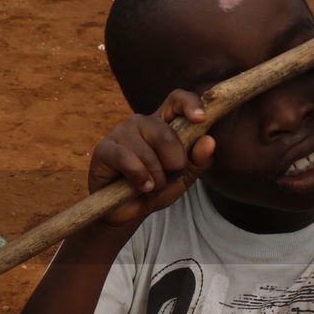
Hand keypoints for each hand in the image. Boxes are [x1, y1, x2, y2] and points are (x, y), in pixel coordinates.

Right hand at [89, 89, 215, 224]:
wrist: (128, 213)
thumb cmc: (155, 189)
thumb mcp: (182, 178)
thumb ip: (197, 160)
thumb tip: (209, 140)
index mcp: (162, 124)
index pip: (176, 100)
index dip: (190, 104)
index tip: (200, 119)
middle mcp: (140, 123)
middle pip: (165, 133)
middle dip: (174, 163)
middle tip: (170, 179)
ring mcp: (120, 133)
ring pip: (146, 152)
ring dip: (156, 177)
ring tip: (152, 188)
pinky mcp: (104, 149)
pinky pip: (127, 159)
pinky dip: (139, 177)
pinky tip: (141, 187)